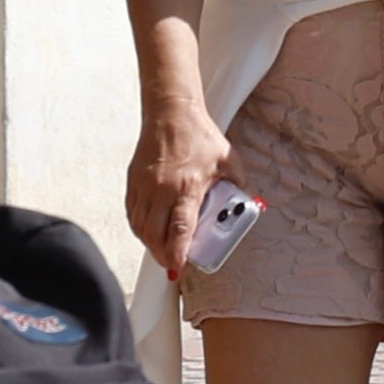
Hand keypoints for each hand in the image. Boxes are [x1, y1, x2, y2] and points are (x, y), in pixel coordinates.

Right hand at [127, 99, 237, 270]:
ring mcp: (144, 185)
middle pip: (155, 235)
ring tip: (162, 249)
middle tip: (173, 264)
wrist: (171, 113)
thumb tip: (250, 206)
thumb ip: (240, 187)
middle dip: (163, 255)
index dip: (177, 253)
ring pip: (140, 227)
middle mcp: (161, 189)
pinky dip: (140, 227)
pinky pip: (132, 213)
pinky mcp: (133, 181)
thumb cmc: (199, 136)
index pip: (180, 228)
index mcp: (187, 187)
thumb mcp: (228, 162)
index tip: (178, 269)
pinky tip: (150, 230)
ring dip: (150, 243)